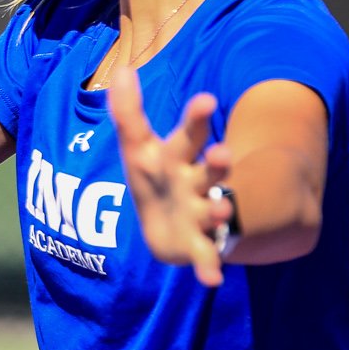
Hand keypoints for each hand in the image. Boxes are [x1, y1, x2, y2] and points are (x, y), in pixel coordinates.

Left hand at [106, 69, 235, 287]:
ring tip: (222, 208)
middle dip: (218, 162)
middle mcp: (197, 182)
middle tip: (224, 153)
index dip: (197, 117)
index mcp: (180, 157)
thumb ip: (129, 111)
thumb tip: (123, 69)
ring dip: (218, 208)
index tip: (207, 99)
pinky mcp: (197, 244)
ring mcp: (200, 213)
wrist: (170, 227)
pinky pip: (206, 256)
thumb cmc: (155, 178)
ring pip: (213, 209)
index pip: (190, 133)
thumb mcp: (138, 146)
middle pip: (209, 169)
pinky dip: (208, 267)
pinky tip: (212, 280)